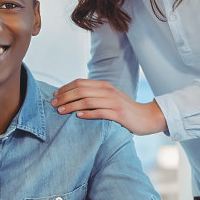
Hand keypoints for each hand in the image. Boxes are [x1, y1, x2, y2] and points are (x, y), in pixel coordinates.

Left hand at [50, 79, 166, 135]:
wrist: (147, 117)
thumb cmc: (124, 109)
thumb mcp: (109, 97)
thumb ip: (95, 95)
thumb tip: (73, 96)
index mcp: (104, 85)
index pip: (80, 82)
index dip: (65, 88)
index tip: (54, 95)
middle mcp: (108, 91)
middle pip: (81, 90)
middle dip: (64, 97)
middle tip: (53, 104)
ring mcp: (114, 102)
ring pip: (87, 101)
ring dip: (71, 106)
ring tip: (60, 111)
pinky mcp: (119, 114)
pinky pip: (100, 112)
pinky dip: (87, 114)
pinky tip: (78, 116)